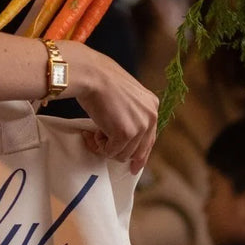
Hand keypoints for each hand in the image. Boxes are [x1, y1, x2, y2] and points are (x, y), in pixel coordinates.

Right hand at [66, 42, 158, 173]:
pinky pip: (111, 152)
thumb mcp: (125, 98)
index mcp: (152, 106)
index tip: (133, 167)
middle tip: (99, 143)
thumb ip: (131, 115)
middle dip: (118, 151)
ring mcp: (139, 126)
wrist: (92, 76)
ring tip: (96, 132)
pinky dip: (99, 146)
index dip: (141, 155)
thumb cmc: (101, 82)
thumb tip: (125, 139)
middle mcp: (151, 117)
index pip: (150, 138)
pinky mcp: (125, 134)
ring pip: (123, 154)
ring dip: (107, 147)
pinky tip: (94, 132)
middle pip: (137, 151)